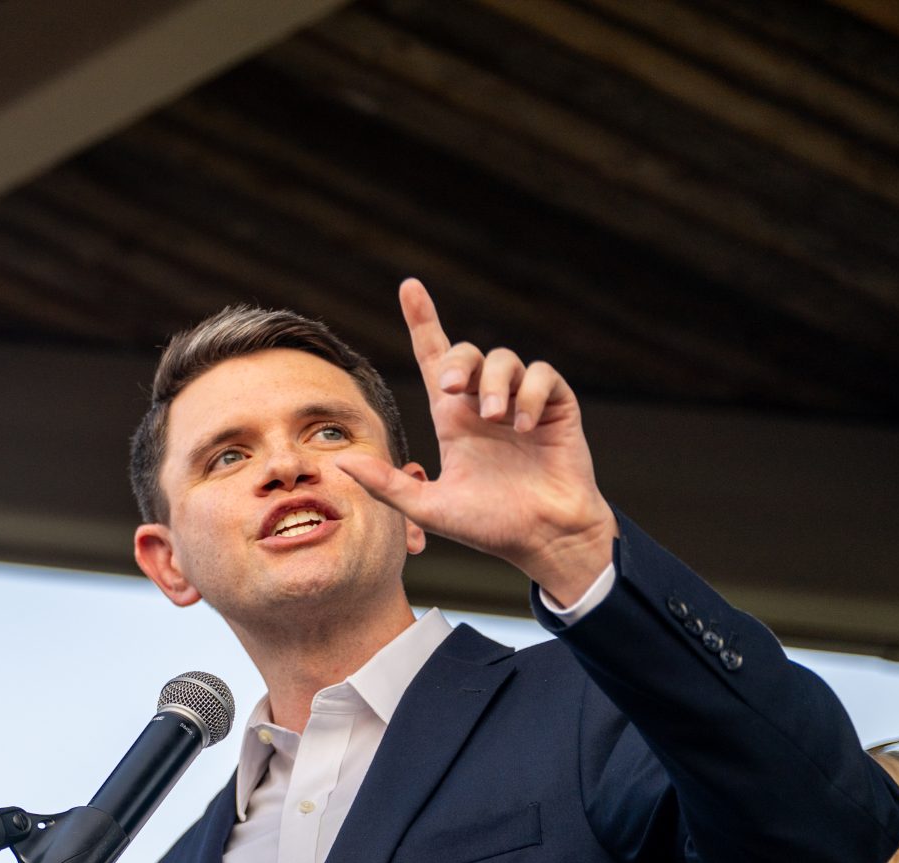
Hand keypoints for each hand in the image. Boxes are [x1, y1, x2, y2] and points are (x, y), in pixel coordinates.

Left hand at [333, 279, 617, 604]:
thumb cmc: (489, 526)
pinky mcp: (557, 407)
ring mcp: (521, 405)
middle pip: (466, 352)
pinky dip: (532, 395)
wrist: (544, 539)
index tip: (409, 287)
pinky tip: (526, 427)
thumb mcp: (428, 508)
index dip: (423, 321)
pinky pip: (543, 375)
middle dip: (458, 362)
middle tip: (452, 390)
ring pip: (505, 360)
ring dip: (494, 384)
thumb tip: (341, 462)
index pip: (434, 359)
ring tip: (496, 420)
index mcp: (452, 420)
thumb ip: (387, 485)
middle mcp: (483, 405)